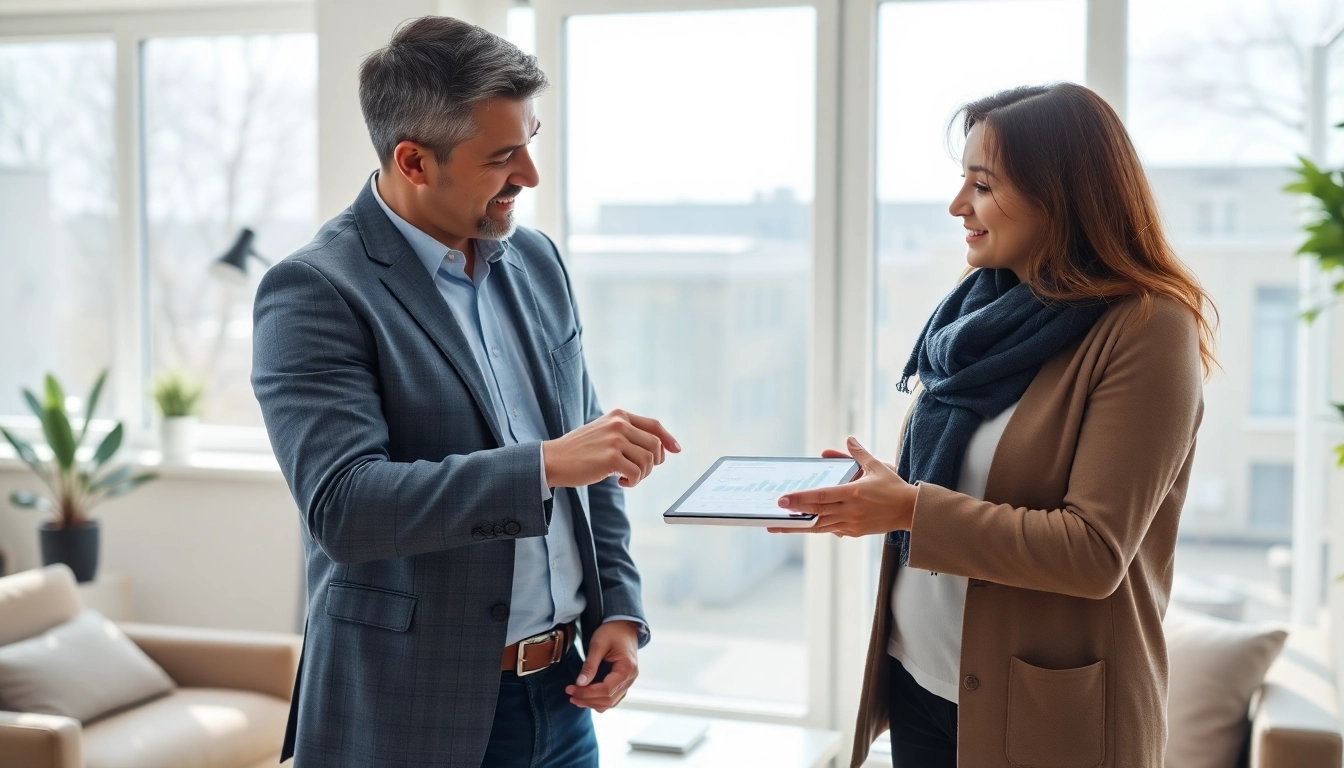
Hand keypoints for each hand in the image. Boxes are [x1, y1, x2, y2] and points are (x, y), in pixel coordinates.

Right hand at [543, 409, 680, 488]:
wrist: (553, 459)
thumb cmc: (579, 450)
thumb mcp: (604, 433)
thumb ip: (627, 434)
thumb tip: (659, 449)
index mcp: (619, 415)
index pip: (654, 425)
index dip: (668, 439)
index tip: (676, 450)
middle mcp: (619, 424)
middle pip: (655, 445)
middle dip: (653, 463)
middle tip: (638, 473)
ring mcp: (615, 440)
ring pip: (649, 460)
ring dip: (642, 475)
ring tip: (627, 478)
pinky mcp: (611, 457)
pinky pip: (636, 473)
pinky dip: (633, 482)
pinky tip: (620, 482)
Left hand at [565, 620, 638, 711]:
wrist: (624, 626)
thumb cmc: (612, 631)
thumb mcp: (598, 644)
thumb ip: (590, 664)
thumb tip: (580, 683)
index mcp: (627, 668)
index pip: (606, 690)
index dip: (587, 693)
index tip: (570, 689)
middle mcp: (630, 679)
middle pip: (608, 699)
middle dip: (587, 700)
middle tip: (570, 694)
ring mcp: (628, 682)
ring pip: (611, 702)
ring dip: (592, 703)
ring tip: (575, 698)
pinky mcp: (623, 682)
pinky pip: (612, 698)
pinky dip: (599, 700)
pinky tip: (586, 696)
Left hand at [767, 437, 917, 536]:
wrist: (911, 511)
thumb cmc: (894, 487)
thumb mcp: (877, 466)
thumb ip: (859, 454)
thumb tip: (849, 439)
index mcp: (854, 493)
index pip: (821, 496)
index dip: (801, 499)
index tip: (784, 500)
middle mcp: (850, 510)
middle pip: (816, 512)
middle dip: (794, 513)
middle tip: (774, 512)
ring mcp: (851, 523)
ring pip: (820, 526)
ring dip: (798, 527)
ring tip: (779, 527)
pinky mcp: (854, 532)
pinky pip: (830, 529)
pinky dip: (816, 527)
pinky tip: (802, 526)